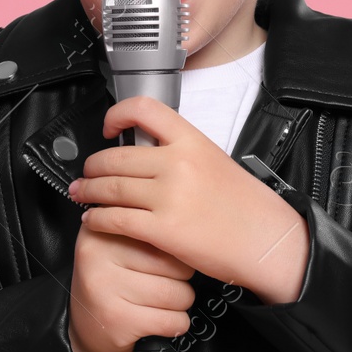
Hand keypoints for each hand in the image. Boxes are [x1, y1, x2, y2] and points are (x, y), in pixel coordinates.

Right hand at [67, 223, 196, 351]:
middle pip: (173, 264)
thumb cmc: (112, 282)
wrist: (85, 329)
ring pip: (176, 294)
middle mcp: (97, 255)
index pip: (161, 233)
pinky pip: (171, 320)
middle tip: (167, 283)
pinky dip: (177, 324)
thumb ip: (144, 230)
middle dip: (182, 279)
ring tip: (165, 303)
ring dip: (181, 303)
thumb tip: (186, 228)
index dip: (174, 250)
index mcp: (101, 229)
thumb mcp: (118, 246)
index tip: (166, 259)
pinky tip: (162, 321)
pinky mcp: (117, 320)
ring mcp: (105, 288)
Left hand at [69, 96, 310, 305]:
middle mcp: (178, 163)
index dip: (117, 115)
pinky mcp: (164, 230)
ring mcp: (169, 197)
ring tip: (82, 194)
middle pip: (116, 156)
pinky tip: (94, 220)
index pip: (145, 110)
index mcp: (192, 141)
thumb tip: (146, 154)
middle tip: (86, 173)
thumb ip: (181, 153)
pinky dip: (98, 219)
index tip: (109, 128)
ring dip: (89, 191)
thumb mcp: (216, 161)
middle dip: (92, 166)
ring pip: (111, 188)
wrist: (268, 241)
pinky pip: (116, 219)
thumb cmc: (247, 206)